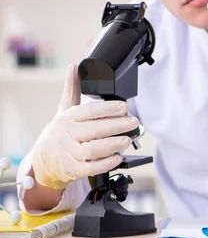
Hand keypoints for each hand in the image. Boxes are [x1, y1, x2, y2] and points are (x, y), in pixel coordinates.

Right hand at [30, 64, 138, 189]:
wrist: (43, 160)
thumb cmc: (59, 133)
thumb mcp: (64, 110)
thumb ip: (72, 89)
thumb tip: (74, 67)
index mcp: (67, 118)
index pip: (88, 111)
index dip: (108, 108)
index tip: (124, 106)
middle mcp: (67, 135)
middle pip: (94, 130)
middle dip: (116, 126)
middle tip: (133, 122)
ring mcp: (69, 153)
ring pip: (92, 150)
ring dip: (112, 145)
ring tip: (127, 140)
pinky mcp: (73, 169)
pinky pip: (90, 168)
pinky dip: (105, 164)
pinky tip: (117, 157)